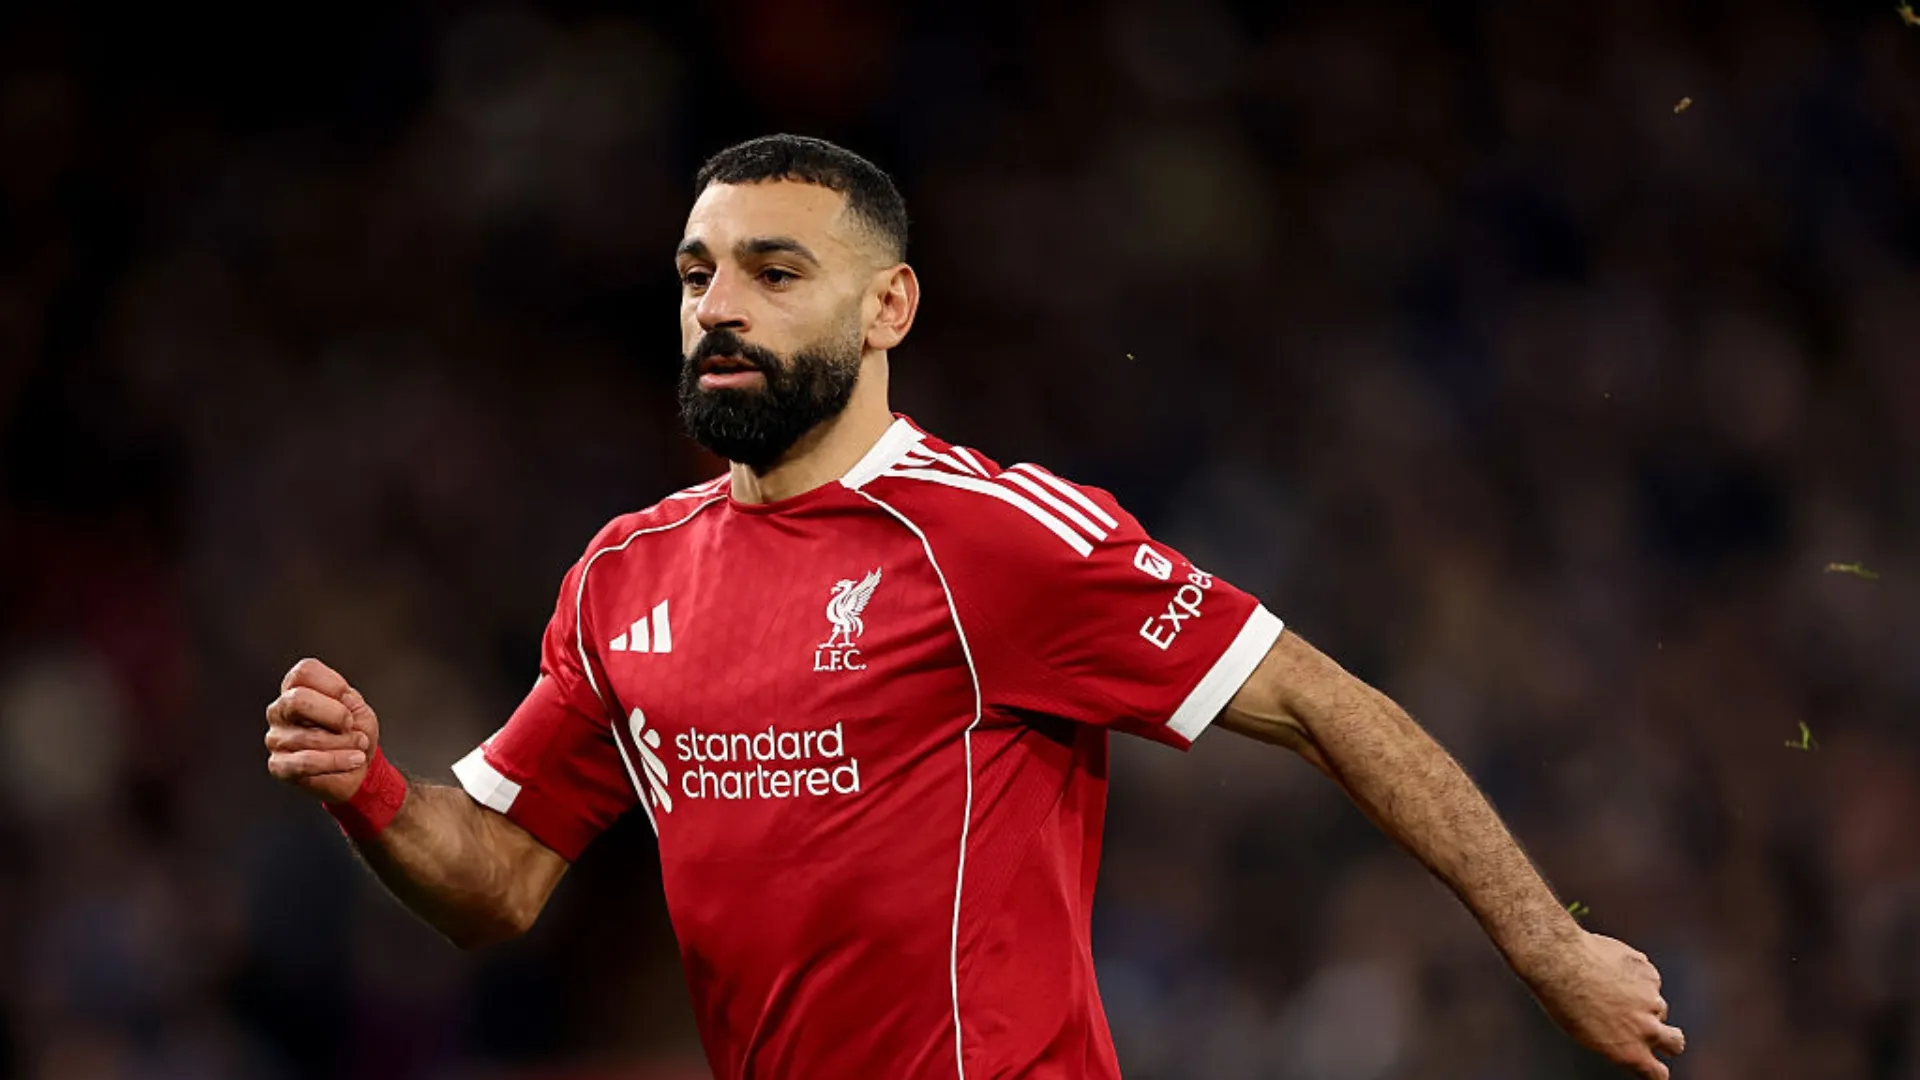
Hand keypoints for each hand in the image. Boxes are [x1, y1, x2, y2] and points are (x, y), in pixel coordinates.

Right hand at [264, 657, 380, 802]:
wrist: (358, 765)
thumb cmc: (354, 732)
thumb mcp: (358, 708)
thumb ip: (345, 700)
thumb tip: (336, 703)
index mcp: (296, 688)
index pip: (304, 671)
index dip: (333, 685)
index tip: (348, 701)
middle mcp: (280, 710)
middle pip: (298, 700)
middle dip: (336, 715)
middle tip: (351, 725)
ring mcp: (275, 738)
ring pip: (311, 737)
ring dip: (346, 744)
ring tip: (358, 747)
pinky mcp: (279, 766)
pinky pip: (307, 762)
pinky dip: (337, 761)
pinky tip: (353, 760)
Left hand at [1527, 931, 1684, 1078]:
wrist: (1560, 960)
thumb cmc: (1562, 999)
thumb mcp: (1585, 1034)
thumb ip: (1614, 1041)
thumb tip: (1625, 1039)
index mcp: (1629, 1051)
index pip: (1657, 1074)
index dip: (1656, 1071)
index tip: (1654, 1067)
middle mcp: (1647, 1029)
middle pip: (1676, 1043)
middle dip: (1668, 1040)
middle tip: (1653, 1030)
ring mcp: (1652, 1000)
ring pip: (1657, 1006)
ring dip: (1643, 1001)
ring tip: (1609, 986)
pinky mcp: (1651, 974)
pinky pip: (1647, 979)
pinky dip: (1635, 976)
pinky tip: (1610, 967)